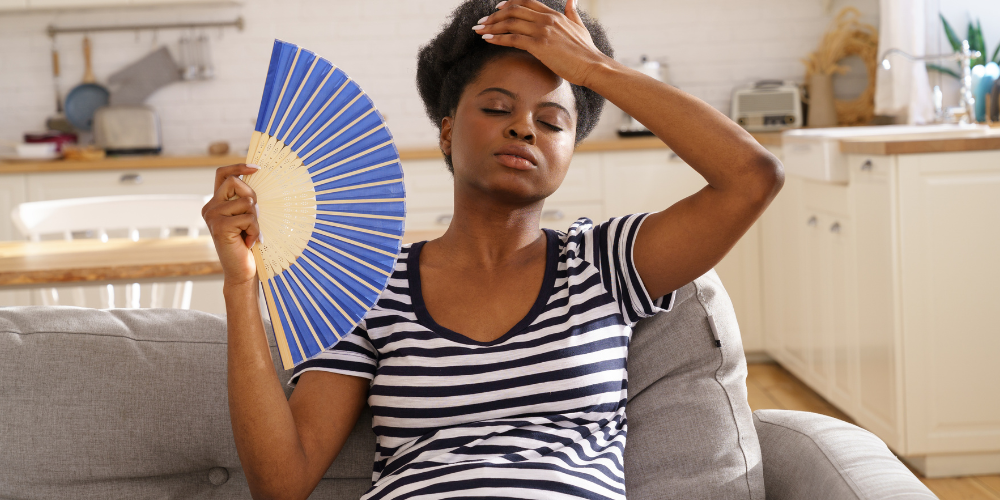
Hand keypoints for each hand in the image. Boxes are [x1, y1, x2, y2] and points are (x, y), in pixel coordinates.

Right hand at [202, 164, 260, 287]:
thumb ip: (246, 200)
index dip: (239, 166)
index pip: (223, 174)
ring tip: (250, 234)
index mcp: (216, 203)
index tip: (257, 168)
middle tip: (255, 218)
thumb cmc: (249, 244)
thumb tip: (258, 176)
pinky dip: (255, 230)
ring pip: (247, 202)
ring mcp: (212, 216)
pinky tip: (249, 242)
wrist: (243, 272)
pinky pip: (248, 217)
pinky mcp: (219, 226)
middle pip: (235, 182)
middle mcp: (210, 207)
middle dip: (253, 197)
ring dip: (256, 219)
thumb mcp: (248, 217)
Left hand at [474, 0, 608, 86]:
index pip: (526, 2)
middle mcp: (546, 19)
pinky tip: (488, 40)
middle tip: (482, 22)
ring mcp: (542, 30)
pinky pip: (512, 38)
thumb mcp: (579, 26)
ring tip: (479, 30)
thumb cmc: (586, 51)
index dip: (509, 3)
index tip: (496, 8)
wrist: (592, 65)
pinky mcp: (538, 45)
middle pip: (513, 10)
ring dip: (492, 26)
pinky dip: (497, 38)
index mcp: (554, 14)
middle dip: (495, 15)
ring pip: (510, 23)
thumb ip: (572, 12)